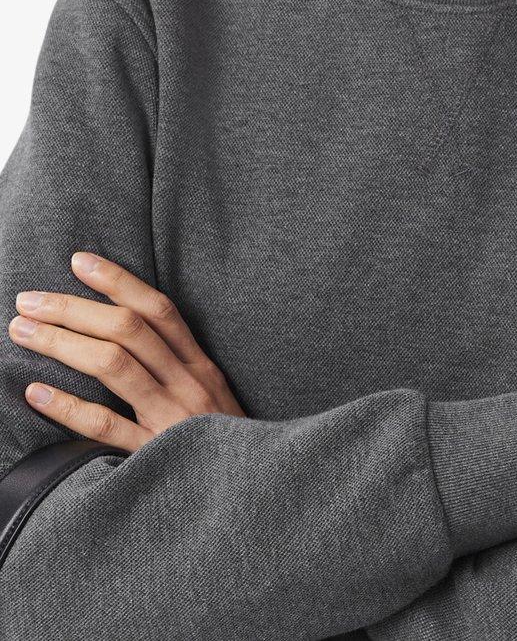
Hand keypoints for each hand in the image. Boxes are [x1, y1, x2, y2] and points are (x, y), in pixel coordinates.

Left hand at [7, 251, 245, 453]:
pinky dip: (68, 406)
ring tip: (23, 331)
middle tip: (28, 300)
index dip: (118, 281)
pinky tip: (36, 393)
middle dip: (73, 308)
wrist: (253, 495)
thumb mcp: (209, 397)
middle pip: (128, 330)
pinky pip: (105, 427)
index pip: (158, 309)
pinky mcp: (153, 457)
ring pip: (114, 366)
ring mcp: (172, 419)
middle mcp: (188, 383)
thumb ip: (175, 368)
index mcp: (199, 365)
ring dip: (61, 343)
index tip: (79, 261)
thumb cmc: (220, 446)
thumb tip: (121, 335)